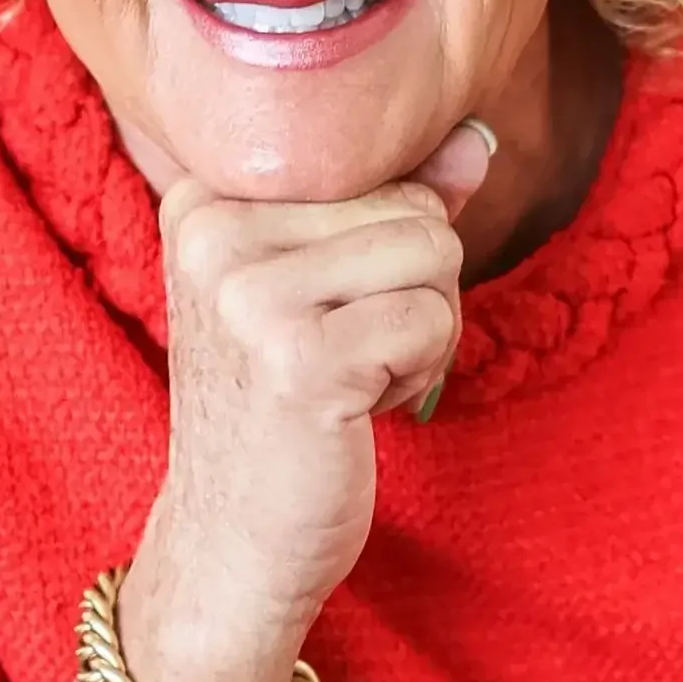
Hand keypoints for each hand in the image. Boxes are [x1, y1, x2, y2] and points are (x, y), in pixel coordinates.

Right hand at [134, 119, 494, 641]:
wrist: (231, 542)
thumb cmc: (282, 408)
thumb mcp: (326, 287)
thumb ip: (396, 202)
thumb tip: (477, 139)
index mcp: (205, 198)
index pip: (374, 165)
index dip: (385, 246)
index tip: (320, 311)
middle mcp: (214, 233)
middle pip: (413, 207)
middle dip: (413, 289)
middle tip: (341, 356)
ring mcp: (249, 296)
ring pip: (434, 254)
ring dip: (423, 330)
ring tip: (350, 379)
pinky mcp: (301, 360)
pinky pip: (433, 319)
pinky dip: (420, 371)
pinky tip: (356, 410)